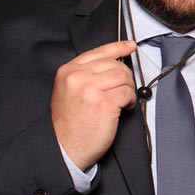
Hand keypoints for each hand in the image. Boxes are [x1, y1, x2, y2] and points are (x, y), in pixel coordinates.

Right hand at [51, 40, 136, 170]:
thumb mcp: (69, 91)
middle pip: (115, 65)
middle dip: (125, 77)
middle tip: (123, 91)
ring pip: (124, 77)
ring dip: (128, 89)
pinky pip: (128, 92)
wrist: (64, 148)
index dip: (118, 47)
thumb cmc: (70, 123)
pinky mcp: (105, 102)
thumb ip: (86, 75)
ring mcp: (91, 88)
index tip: (130, 46)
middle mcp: (78, 76)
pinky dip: (130, 100)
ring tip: (122, 101)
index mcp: (68, 71)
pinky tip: (124, 108)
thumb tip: (115, 64)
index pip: (99, 52)